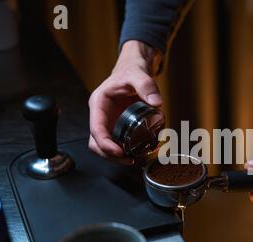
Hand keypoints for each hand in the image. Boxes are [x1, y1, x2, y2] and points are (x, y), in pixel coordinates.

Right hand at [88, 40, 162, 164]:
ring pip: (104, 146)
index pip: (96, 129)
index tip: (119, 153)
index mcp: (99, 103)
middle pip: (96, 142)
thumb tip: (157, 102)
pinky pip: (116, 142)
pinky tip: (136, 153)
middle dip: (110, 155)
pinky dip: (124, 151)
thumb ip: (147, 86)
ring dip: (116, 157)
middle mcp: (100, 115)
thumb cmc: (131, 70)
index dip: (105, 144)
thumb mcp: (138, 74)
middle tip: (129, 160)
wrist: (134, 69)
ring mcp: (108, 122)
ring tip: (133, 160)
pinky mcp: (117, 126)